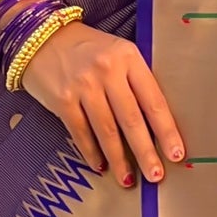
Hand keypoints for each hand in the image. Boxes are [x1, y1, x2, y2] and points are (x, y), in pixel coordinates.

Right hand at [21, 23, 183, 186]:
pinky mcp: (62, 100)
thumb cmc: (86, 48)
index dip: (166, 130)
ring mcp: (83, 86)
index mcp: (128, 58)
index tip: (176, 154)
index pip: (153, 100)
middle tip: (156, 175)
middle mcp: (107, 71)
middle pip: (131, 120)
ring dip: (119, 159)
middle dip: (146, 152)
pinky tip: (101, 166)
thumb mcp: (117, 53)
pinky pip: (81, 133)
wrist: (40, 37)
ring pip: (106, 131)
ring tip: (129, 179)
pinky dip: (92, 152)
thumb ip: (135, 80)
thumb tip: (155, 123)